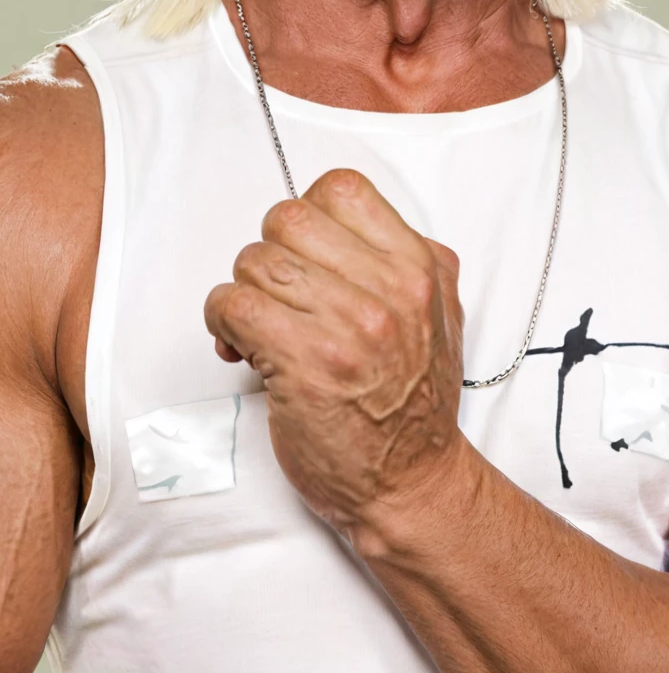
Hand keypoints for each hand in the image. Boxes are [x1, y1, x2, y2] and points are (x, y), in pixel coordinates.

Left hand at [204, 169, 464, 536]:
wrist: (410, 484)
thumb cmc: (415, 404)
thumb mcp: (441, 312)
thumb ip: (409, 258)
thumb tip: (349, 223)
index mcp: (418, 268)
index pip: (341, 188)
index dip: (309, 214)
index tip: (305, 252)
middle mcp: (388, 291)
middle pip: (287, 220)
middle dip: (269, 255)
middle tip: (279, 294)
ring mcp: (347, 327)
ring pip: (253, 262)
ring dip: (244, 293)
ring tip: (259, 326)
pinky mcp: (303, 364)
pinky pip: (232, 306)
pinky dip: (223, 323)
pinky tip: (243, 347)